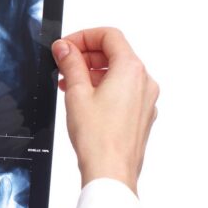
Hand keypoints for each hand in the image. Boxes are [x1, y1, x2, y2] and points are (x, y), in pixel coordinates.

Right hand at [52, 27, 158, 194]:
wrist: (110, 171)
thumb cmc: (98, 138)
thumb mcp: (76, 93)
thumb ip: (71, 64)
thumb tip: (64, 48)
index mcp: (131, 70)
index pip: (109, 36)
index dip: (83, 36)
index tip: (65, 46)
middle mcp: (144, 82)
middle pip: (115, 53)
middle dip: (86, 55)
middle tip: (62, 63)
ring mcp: (145, 99)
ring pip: (118, 73)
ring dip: (93, 72)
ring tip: (68, 83)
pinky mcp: (141, 115)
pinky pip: (123, 91)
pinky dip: (103, 88)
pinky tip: (84, 100)